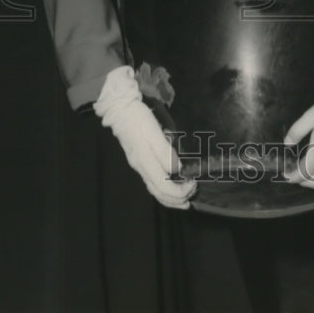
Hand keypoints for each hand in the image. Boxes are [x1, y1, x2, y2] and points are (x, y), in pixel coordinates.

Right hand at [94, 65, 196, 208]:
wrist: (120, 111)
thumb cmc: (139, 118)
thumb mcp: (153, 131)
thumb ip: (164, 151)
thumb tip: (177, 170)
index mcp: (145, 161)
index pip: (163, 186)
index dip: (180, 191)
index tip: (193, 183)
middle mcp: (141, 168)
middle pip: (159, 193)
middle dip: (177, 199)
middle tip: (193, 194)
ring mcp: (139, 166)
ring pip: (155, 190)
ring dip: (170, 199)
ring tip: (184, 201)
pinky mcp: (139, 161)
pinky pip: (152, 183)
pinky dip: (163, 191)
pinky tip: (170, 188)